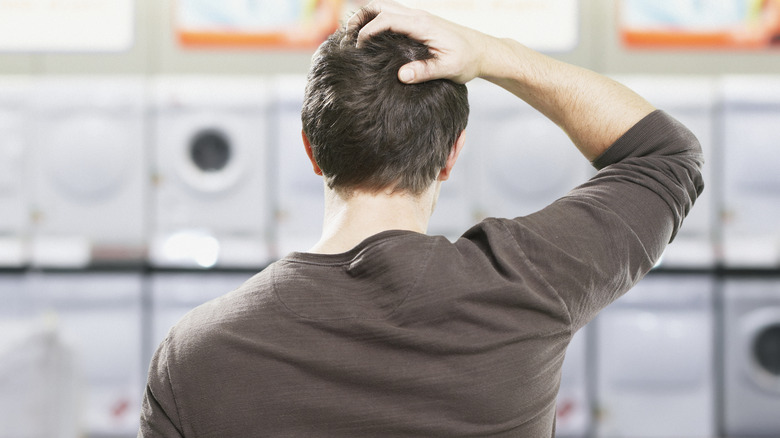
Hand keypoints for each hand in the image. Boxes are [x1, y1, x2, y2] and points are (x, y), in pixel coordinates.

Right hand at [346, 0, 493, 83]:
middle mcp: (418, 16)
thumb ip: (424, 71)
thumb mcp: (448, 69)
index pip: (386, 19)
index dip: (367, 31)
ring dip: (367, 17)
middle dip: (360, 18)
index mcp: (422, 24)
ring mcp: (418, 18)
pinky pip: (393, 15)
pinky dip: (377, 21)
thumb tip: (401, 76)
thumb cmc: (467, 60)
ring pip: (386, 8)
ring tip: (353, 36)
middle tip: (346, 37)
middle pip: (381, 6)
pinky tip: (372, 39)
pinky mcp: (419, 23)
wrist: (483, 51)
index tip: (357, 47)